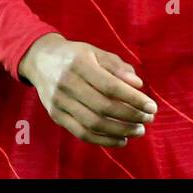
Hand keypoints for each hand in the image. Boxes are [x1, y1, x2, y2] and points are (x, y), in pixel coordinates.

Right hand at [18, 33, 157, 146]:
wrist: (40, 60)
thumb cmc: (76, 56)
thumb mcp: (96, 52)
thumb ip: (118, 67)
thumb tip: (138, 85)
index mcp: (79, 63)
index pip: (110, 86)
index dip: (133, 99)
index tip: (152, 106)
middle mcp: (66, 83)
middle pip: (103, 107)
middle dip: (130, 116)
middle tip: (148, 119)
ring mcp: (59, 102)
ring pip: (92, 124)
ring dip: (120, 131)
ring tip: (138, 130)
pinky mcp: (56, 116)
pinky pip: (81, 133)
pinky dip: (104, 140)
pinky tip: (121, 139)